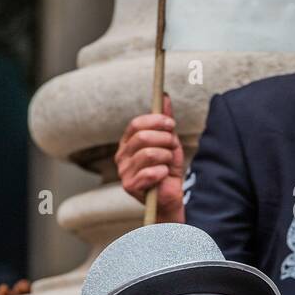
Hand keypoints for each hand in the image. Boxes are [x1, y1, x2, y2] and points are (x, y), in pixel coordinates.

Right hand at [115, 94, 185, 220]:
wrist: (170, 197)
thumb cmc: (168, 170)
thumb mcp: (170, 143)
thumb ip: (165, 122)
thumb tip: (164, 97)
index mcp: (128, 142)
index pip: (136, 124)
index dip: (155, 121)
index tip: (171, 124)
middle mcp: (121, 155)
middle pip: (142, 137)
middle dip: (164, 140)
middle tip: (173, 147)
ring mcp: (123, 171)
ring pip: (149, 154)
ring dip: (166, 157)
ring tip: (168, 164)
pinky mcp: (129, 186)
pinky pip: (151, 172)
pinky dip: (163, 172)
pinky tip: (163, 176)